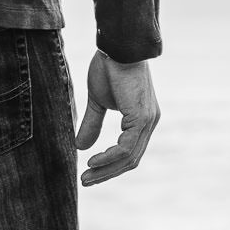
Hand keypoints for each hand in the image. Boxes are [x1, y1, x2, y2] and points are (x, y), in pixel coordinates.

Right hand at [75, 52, 158, 184]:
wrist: (117, 47)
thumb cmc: (109, 68)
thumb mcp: (97, 102)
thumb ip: (93, 124)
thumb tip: (81, 147)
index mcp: (142, 119)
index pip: (129, 152)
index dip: (109, 165)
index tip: (89, 171)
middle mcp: (149, 122)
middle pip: (130, 160)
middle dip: (106, 173)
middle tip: (85, 181)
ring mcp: (147, 121)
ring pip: (128, 157)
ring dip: (105, 170)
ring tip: (86, 177)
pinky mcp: (141, 118)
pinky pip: (125, 148)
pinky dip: (109, 158)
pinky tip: (92, 161)